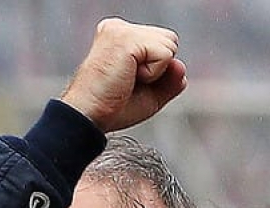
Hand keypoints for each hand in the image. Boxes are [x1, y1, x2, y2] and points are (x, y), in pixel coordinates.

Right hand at [60, 17, 186, 132]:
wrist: (88, 117)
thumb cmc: (110, 108)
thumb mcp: (150, 95)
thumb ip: (169, 80)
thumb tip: (181, 66)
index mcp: (121, 36)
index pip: (162, 44)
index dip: (158, 70)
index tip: (129, 82)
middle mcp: (119, 28)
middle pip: (170, 40)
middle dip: (159, 68)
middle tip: (130, 82)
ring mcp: (121, 30)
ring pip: (170, 44)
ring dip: (156, 71)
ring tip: (128, 79)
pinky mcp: (125, 38)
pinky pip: (165, 54)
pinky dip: (154, 74)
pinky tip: (129, 77)